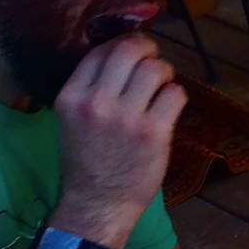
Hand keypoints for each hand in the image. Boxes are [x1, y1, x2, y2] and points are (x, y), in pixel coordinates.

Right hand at [53, 35, 186, 245]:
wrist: (97, 204)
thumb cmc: (86, 161)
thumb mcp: (73, 119)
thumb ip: (91, 88)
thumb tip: (121, 56)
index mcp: (71, 97)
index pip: (99, 52)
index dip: (121, 44)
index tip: (133, 51)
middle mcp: (96, 102)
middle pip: (128, 51)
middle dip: (146, 48)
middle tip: (153, 58)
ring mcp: (127, 117)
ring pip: (155, 69)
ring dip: (164, 72)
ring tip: (162, 85)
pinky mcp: (154, 132)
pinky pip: (175, 94)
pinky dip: (177, 95)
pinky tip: (170, 106)